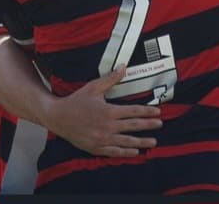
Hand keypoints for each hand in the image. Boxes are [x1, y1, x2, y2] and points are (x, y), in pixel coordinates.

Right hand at [44, 65, 161, 156]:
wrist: (58, 117)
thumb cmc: (76, 101)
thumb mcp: (93, 87)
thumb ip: (111, 79)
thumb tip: (123, 67)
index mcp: (108, 111)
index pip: (133, 111)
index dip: (147, 112)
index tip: (158, 112)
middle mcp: (107, 126)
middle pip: (133, 126)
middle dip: (148, 125)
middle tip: (160, 124)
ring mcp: (102, 138)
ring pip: (126, 141)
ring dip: (142, 142)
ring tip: (154, 142)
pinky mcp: (96, 148)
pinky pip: (114, 151)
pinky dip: (126, 152)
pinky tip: (135, 151)